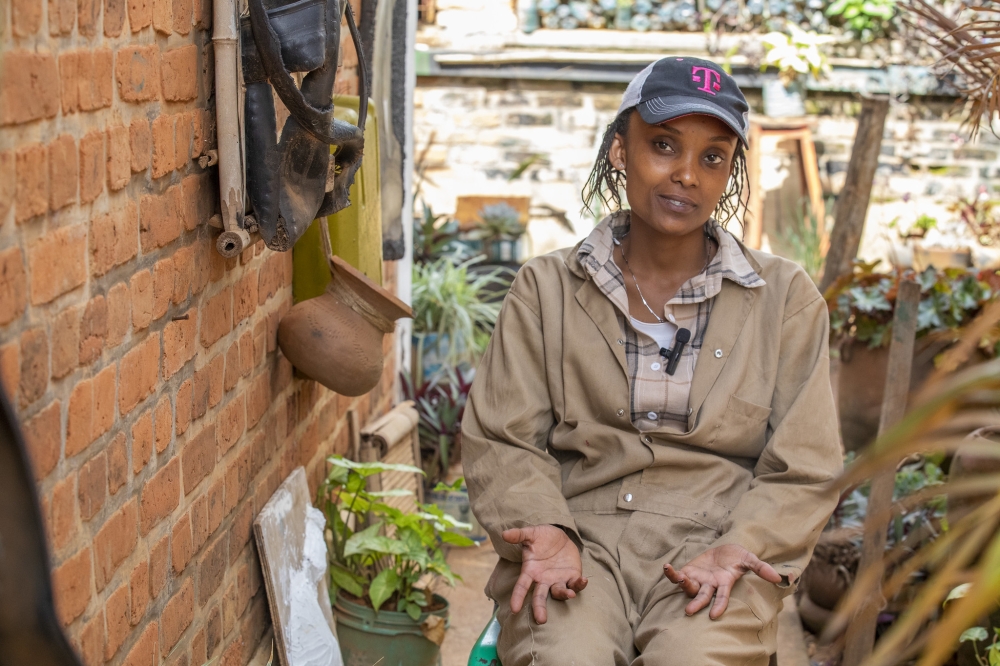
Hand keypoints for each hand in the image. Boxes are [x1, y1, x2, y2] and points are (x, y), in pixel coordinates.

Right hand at [502, 525, 588, 623]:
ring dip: (564, 594)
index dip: (518, 597)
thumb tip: (504, 534)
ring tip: (569, 594)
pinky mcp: (572, 576)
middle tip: (541, 620)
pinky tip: (583, 581)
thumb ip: (519, 535)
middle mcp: (543, 579)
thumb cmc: (541, 537)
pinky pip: (575, 584)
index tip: (514, 609)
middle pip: (540, 597)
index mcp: (531, 571)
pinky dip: (579, 585)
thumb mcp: (531, 534)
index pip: (522, 586)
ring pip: (559, 592)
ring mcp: (558, 580)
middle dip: (540, 608)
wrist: (559, 536)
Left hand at [663, 544, 780, 619]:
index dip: (719, 606)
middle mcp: (710, 584)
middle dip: (697, 604)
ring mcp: (699, 579)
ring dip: (682, 584)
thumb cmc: (737, 557)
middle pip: (703, 596)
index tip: (714, 616)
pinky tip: (667, 567)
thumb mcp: (749, 559)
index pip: (722, 597)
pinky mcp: (689, 571)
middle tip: (689, 612)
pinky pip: (678, 575)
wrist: (724, 551)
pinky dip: (672, 573)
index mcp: (724, 583)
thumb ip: (760, 568)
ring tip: (678, 578)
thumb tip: (778, 578)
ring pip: (689, 587)